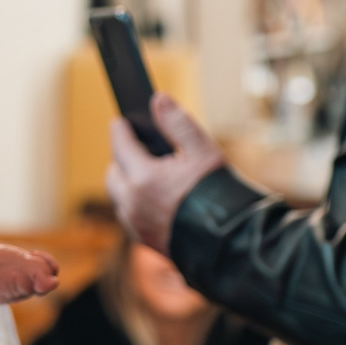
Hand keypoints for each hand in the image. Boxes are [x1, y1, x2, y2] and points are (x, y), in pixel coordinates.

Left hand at [105, 93, 226, 252]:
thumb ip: (178, 124)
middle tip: (138, 147)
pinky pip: (129, 216)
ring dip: (127, 182)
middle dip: (121, 158)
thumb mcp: (203, 151)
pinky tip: (154, 197)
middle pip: (113, 173)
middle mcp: (133, 204)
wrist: (232, 243)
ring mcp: (137, 225)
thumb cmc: (220, 194)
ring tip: (147, 172)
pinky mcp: (145, 241)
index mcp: (144, 179)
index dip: (121, 130)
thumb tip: (158, 101)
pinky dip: (135, 203)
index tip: (122, 121)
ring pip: (119, 197)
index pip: (120, 145)